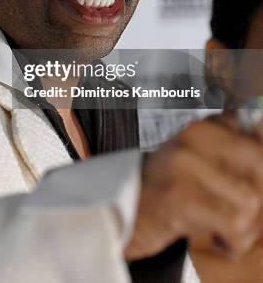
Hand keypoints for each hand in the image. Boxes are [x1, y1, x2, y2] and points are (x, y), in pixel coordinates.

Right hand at [125, 114, 262, 261]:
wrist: (120, 208)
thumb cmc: (164, 186)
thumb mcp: (196, 156)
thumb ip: (230, 142)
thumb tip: (261, 130)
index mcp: (201, 126)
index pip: (256, 138)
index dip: (261, 170)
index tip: (252, 184)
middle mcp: (193, 137)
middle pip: (260, 162)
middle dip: (260, 195)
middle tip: (245, 212)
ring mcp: (184, 166)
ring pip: (250, 198)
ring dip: (246, 225)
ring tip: (227, 228)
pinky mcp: (180, 198)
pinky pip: (233, 223)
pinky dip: (233, 242)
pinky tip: (218, 238)